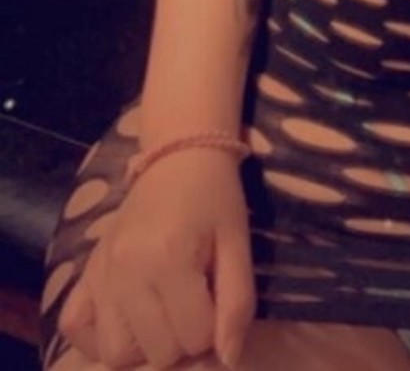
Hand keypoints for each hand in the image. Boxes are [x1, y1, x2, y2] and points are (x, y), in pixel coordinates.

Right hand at [57, 149, 254, 369]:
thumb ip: (237, 303)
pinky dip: (98, 337)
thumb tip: (228, 360)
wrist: (179, 154)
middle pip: (157, 354)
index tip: (218, 299)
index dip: (215, 329)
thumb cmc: (215, 197)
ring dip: (145, 347)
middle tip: (196, 307)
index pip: (194, 339)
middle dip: (184, 342)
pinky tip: (127, 320)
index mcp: (169, 259)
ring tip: (164, 317)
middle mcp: (126, 272)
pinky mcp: (84, 273)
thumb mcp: (238, 243)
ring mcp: (99, 274)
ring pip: (115, 354)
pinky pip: (75, 329)